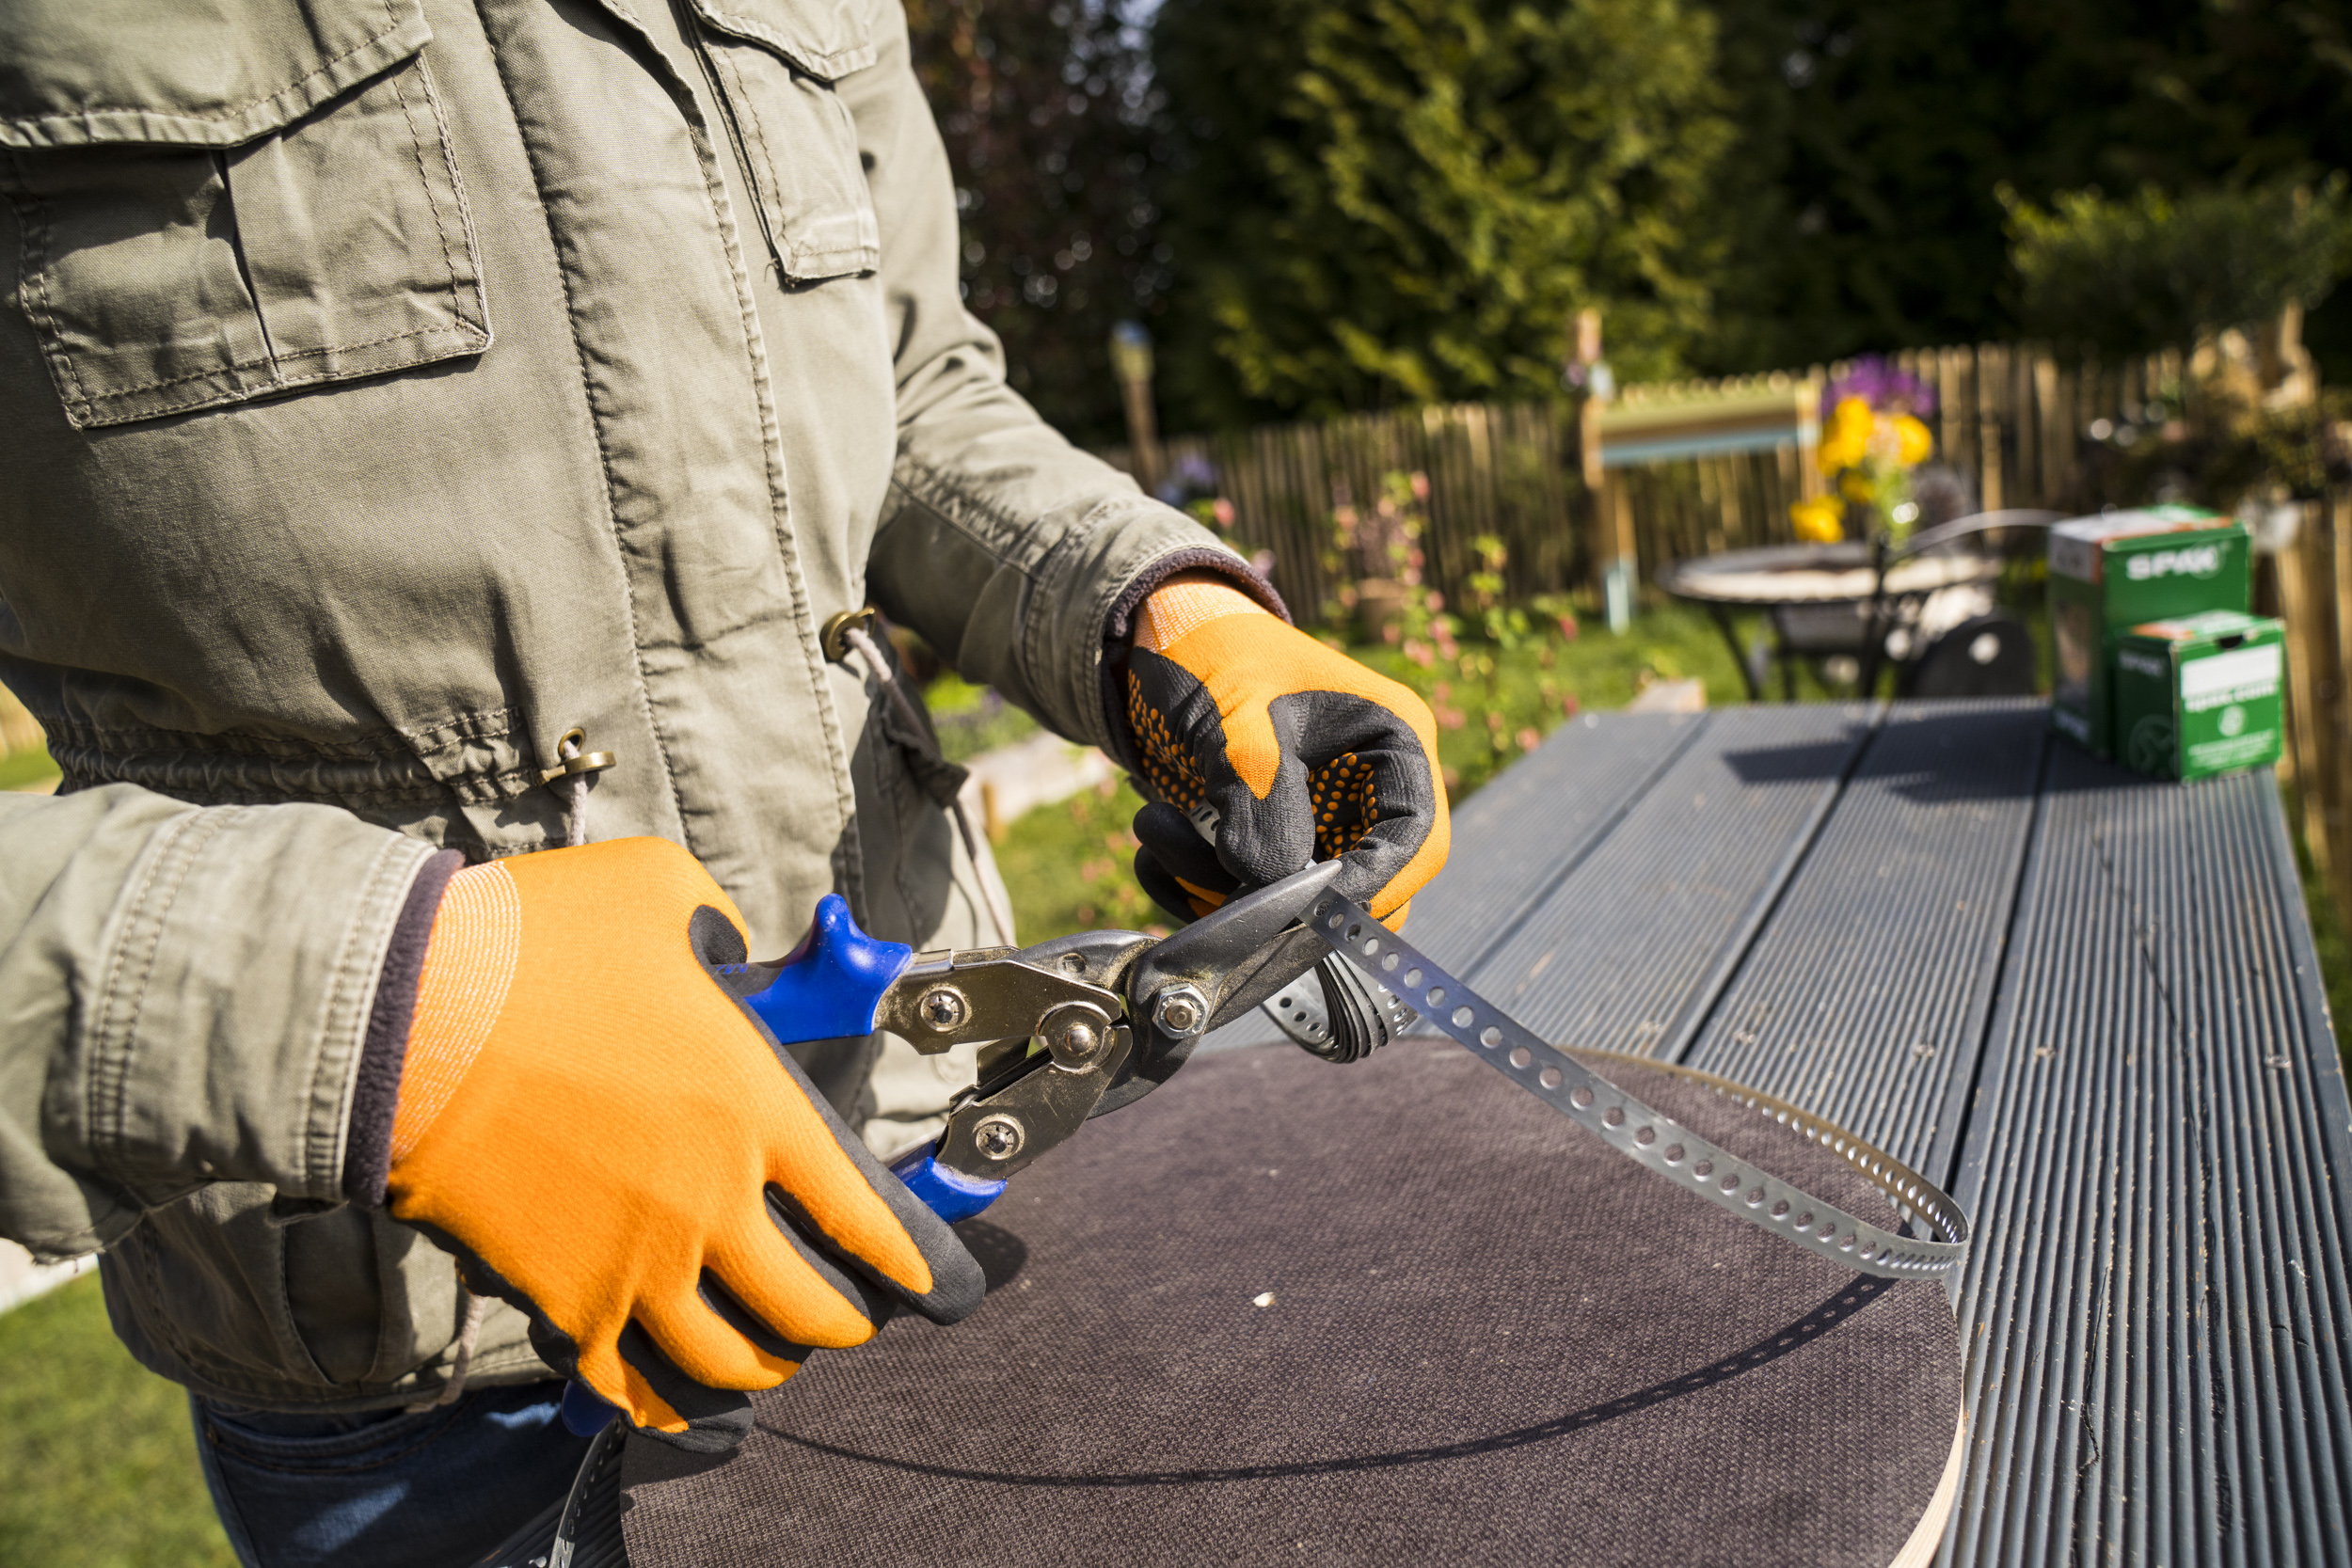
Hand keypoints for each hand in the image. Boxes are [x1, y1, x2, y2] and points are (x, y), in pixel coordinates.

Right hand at [381, 838, 982, 1450]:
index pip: (865, 1215)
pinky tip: (681, 1396)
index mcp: (754, 1108)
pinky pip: (630, 1386)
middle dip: (848, 1322)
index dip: (910, 1262)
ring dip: (766, 1366)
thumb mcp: (659, 891)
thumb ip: (718, 928)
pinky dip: (668, 1401)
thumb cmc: (528, 944)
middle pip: (813, 1309)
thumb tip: (723, 949)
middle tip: (852, 1316)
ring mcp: (635, 1263)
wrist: (394, 1016)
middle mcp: (711, 1201)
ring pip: (732, 1362)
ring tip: (772, 1353)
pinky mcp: (560, 1301)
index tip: (931, 1281)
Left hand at [1122, 572, 1447, 925]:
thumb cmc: (1212, 655)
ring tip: (1152, 825)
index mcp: (1392, 740)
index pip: (1415, 837)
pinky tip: (1154, 843)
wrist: (1158, 640)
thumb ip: (1259, 794)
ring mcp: (1319, 821)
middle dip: (1277, 895)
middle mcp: (1368, 789)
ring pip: (1295, 902)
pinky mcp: (1270, 844)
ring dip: (1216, 886)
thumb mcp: (1235, 714)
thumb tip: (1271, 884)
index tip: (1304, 909)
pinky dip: (1195, 886)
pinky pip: (1249, 898)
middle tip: (1205, 874)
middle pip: (1359, 886)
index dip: (1371, 885)